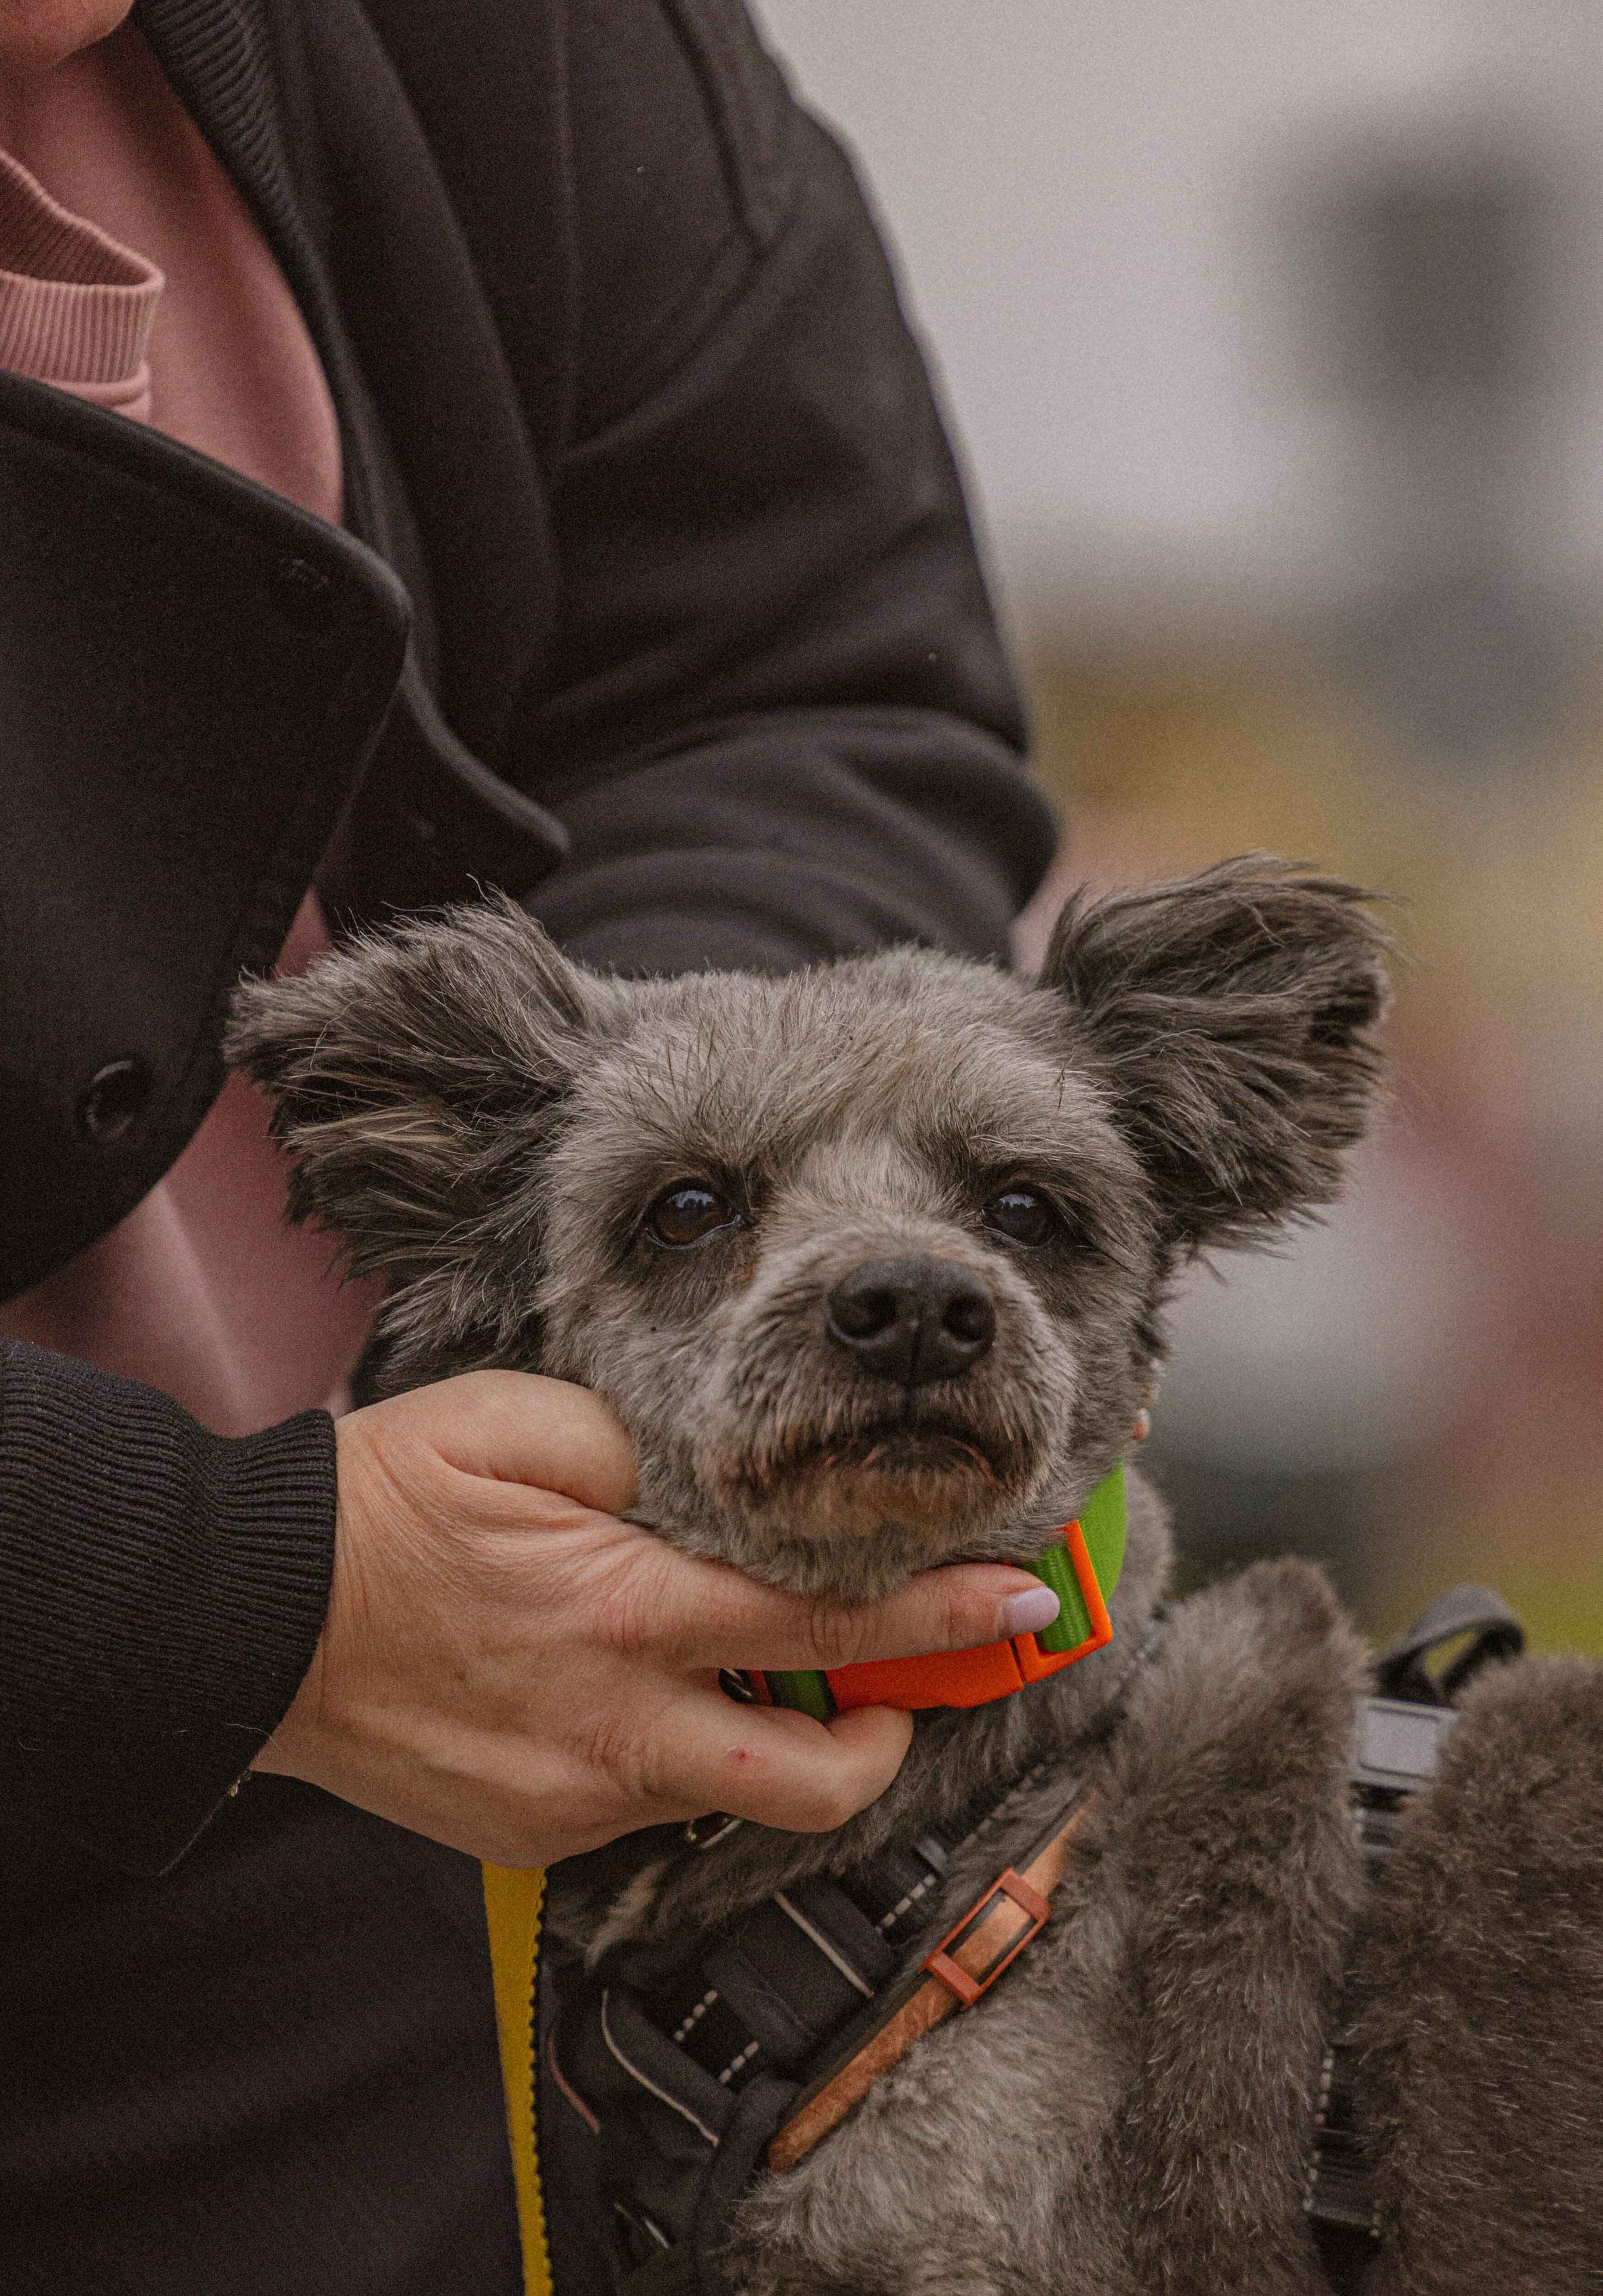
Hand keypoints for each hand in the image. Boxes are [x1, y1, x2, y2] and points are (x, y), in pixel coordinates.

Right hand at [254, 1370, 1059, 1865]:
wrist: (251, 1620)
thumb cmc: (384, 1505)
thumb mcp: (518, 1424)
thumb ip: (636, 1446)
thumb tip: (705, 1479)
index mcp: (629, 1614)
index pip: (830, 1623)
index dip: (943, 1619)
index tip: (1021, 1608)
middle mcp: (619, 1727)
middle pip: (814, 1778)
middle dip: (890, 1740)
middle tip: (901, 1689)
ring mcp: (575, 1795)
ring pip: (726, 1790)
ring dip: (766, 1737)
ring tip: (739, 1664)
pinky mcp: (532, 1834)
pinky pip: (644, 1801)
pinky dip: (671, 1753)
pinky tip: (629, 1691)